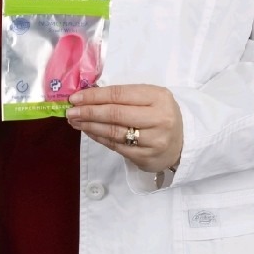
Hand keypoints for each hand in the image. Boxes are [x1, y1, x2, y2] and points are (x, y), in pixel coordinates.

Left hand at [66, 84, 182, 172]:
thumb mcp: (150, 97)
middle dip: (88, 112)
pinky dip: (99, 138)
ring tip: (75, 121)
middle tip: (70, 111)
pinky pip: (116, 147)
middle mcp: (158, 118)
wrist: (183, 140)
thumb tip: (89, 95)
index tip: (76, 97)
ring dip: (90, 127)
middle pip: (115, 114)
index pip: (120, 94)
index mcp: (158, 97)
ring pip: (114, 132)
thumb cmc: (160, 113)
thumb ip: (125, 95)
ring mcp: (153, 141)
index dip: (95, 96)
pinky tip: (89, 132)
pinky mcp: (146, 158)